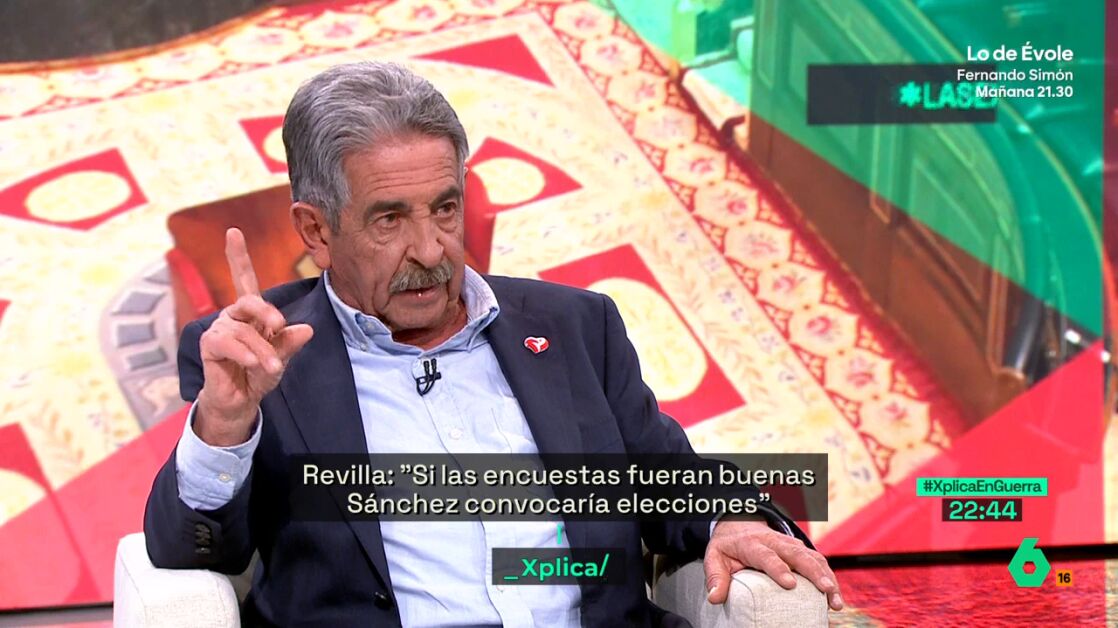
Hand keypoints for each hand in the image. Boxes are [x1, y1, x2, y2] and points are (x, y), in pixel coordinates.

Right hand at [194, 228, 313, 445]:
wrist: (241, 401)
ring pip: (245, 331)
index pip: (244, 279)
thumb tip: (307, 329)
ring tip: (272, 368)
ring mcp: (219, 329)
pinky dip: (245, 354)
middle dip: (267, 313)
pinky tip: (254, 364)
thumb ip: (290, 343)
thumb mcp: (280, 357)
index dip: (238, 256)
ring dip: (263, 351)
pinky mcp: (209, 345)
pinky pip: (228, 343)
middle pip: (249, 301)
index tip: (233, 231)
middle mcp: (232, 316)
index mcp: (250, 313)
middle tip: (279, 326)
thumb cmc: (259, 374)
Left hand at [704, 520, 842, 610]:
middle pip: (798, 555)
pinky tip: (835, 596)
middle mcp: (776, 542)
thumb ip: (715, 577)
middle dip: (814, 573)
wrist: (739, 524)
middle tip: (826, 590)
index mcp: (753, 544)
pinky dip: (830, 577)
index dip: (779, 569)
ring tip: (835, 601)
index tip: (790, 584)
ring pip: (814, 558)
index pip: (767, 556)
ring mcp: (791, 545)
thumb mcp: (714, 557)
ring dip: (828, 577)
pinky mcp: (801, 550)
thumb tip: (715, 598)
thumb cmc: (728, 546)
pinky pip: (819, 561)